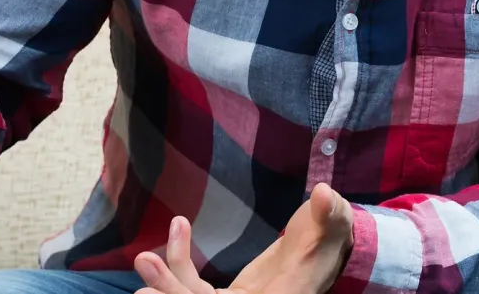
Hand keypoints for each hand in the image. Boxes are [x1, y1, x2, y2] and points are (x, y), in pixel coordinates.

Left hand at [136, 184, 353, 293]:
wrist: (323, 249)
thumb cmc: (330, 238)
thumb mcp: (334, 226)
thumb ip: (330, 214)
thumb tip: (323, 195)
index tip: (177, 293)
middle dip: (172, 292)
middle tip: (146, 264)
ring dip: (166, 281)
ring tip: (144, 257)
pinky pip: (193, 287)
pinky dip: (179, 263)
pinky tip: (179, 227)